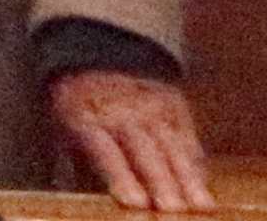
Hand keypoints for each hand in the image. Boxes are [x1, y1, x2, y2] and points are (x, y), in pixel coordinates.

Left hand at [46, 67, 209, 212]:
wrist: (95, 61)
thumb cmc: (80, 113)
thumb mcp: (63, 131)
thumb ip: (73, 166)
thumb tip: (79, 196)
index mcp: (85, 119)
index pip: (104, 151)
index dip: (120, 176)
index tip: (135, 203)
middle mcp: (120, 111)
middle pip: (143, 149)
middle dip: (159, 180)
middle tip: (171, 209)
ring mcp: (150, 106)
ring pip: (172, 144)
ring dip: (187, 176)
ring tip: (202, 205)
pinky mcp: (173, 103)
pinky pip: (187, 136)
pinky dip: (195, 162)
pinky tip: (202, 185)